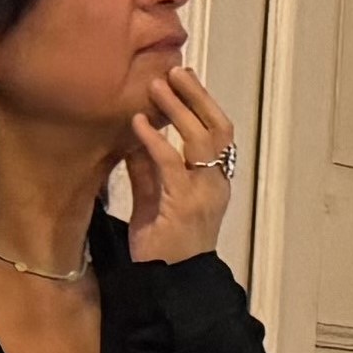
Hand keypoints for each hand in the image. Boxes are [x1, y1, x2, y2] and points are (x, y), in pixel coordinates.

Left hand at [120, 65, 239, 267]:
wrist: (170, 281)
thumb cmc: (164, 246)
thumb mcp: (155, 200)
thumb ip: (148, 170)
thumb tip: (134, 138)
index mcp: (215, 182)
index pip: (219, 133)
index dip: (204, 104)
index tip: (185, 79)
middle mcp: (216, 184)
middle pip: (218, 128)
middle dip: (198, 97)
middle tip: (175, 71)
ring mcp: (203, 193)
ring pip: (200, 139)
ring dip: (178, 109)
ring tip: (158, 86)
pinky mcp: (182, 204)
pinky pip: (171, 164)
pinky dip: (155, 140)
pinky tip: (139, 123)